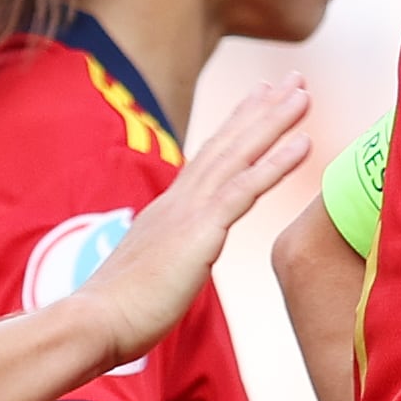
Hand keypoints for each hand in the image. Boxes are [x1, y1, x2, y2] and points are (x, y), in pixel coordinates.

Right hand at [80, 76, 311, 365]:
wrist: (95, 322)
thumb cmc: (118, 313)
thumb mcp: (149, 277)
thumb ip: (166, 262)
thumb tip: (168, 268)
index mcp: (169, 211)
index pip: (209, 158)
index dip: (237, 126)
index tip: (259, 98)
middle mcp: (179, 201)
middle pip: (227, 143)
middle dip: (262, 108)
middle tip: (293, 78)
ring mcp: (189, 212)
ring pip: (240, 154)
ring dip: (275, 120)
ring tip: (304, 92)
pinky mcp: (200, 231)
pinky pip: (245, 188)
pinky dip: (276, 162)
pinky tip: (305, 141)